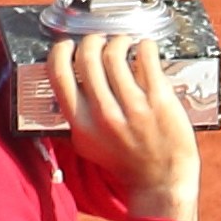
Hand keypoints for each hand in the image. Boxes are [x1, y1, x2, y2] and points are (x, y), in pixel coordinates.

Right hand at [47, 34, 200, 220]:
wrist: (160, 181)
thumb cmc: (125, 162)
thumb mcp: (87, 144)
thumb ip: (75, 116)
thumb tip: (66, 81)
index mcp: (81, 124)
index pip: (59, 75)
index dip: (60, 51)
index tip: (67, 45)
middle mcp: (104, 114)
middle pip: (87, 57)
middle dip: (92, 40)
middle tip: (100, 41)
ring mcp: (133, 106)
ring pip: (116, 53)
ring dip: (119, 40)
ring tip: (124, 43)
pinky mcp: (159, 99)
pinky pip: (147, 57)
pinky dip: (144, 46)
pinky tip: (145, 49)